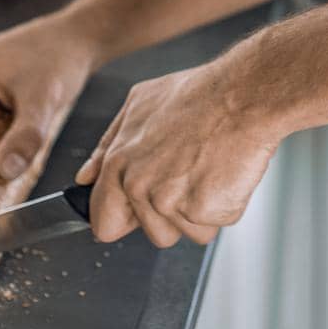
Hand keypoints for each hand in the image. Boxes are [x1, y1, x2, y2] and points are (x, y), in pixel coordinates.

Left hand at [74, 61, 282, 248]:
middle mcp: (140, 186)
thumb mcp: (139, 103)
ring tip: (205, 171)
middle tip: (186, 175)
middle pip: (151, 232)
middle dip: (168, 214)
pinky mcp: (202, 212)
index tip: (134, 214)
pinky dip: (220, 208)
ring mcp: (170, 202)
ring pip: (182, 233)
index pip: (104, 221)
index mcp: (119, 164)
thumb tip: (85, 178)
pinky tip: (221, 175)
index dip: (122, 219)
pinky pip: (210, 227)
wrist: (241, 96)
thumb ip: (107, 145)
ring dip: (196, 212)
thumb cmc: (197, 96)